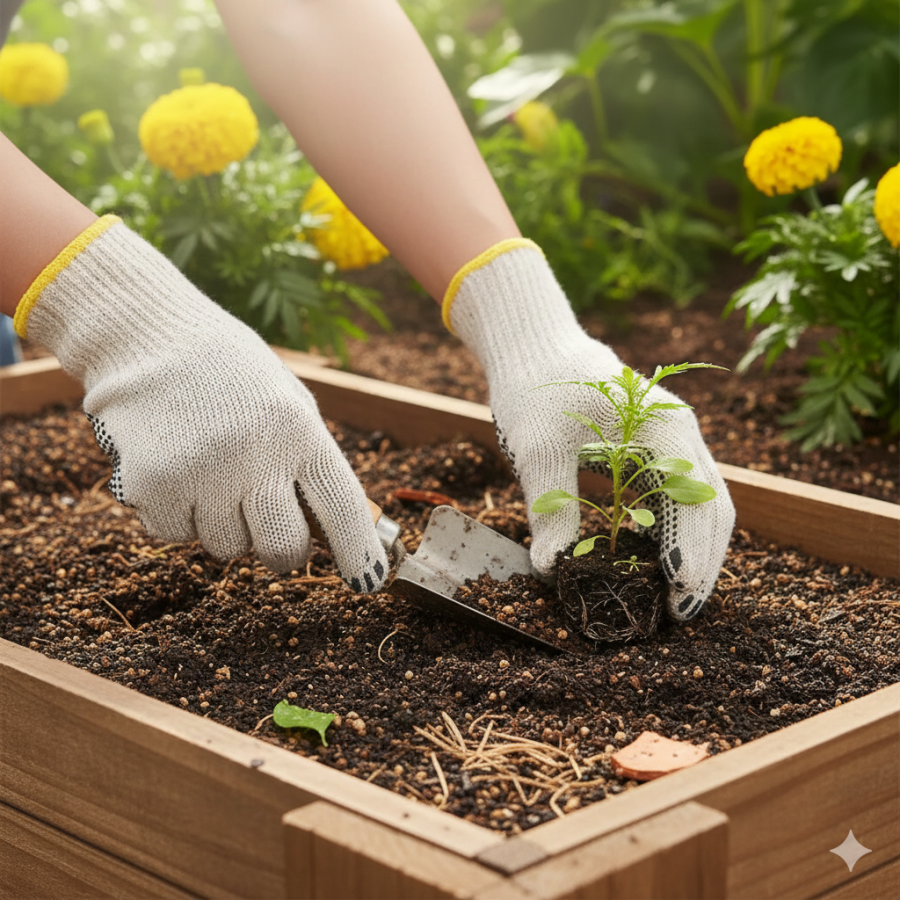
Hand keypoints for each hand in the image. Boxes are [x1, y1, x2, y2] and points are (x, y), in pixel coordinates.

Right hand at [20, 217, 387, 588]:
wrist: (148, 335)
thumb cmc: (230, 376)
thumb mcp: (288, 402)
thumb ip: (309, 460)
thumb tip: (333, 531)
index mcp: (299, 429)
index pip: (340, 507)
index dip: (357, 552)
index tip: (368, 582)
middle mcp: (257, 454)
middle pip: (283, 548)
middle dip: (281, 553)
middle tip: (271, 535)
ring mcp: (204, 471)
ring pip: (226, 548)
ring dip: (222, 525)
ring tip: (210, 471)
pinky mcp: (154, 483)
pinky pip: (174, 535)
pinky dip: (176, 514)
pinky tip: (175, 468)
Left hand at [446, 240, 733, 619]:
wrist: (534, 347)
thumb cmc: (536, 387)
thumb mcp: (537, 448)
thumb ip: (549, 507)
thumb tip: (552, 570)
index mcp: (664, 426)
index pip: (697, 499)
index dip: (692, 552)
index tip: (677, 596)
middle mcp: (681, 433)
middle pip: (712, 506)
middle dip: (701, 562)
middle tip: (678, 615)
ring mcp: (673, 440)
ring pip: (702, 503)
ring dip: (693, 551)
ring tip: (673, 599)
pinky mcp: (655, 448)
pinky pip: (678, 494)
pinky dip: (674, 531)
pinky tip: (654, 563)